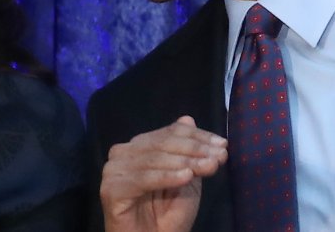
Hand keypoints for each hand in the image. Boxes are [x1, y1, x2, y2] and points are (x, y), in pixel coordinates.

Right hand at [100, 115, 226, 231]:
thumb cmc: (168, 216)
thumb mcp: (186, 179)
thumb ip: (187, 151)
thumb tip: (187, 118)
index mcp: (139, 146)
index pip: (169, 132)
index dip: (198, 136)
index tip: (223, 145)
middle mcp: (123, 153)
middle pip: (162, 143)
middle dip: (195, 149)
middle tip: (219, 157)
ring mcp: (113, 170)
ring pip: (154, 159)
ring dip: (185, 162)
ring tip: (209, 167)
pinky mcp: (111, 189)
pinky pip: (143, 179)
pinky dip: (166, 177)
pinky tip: (186, 177)